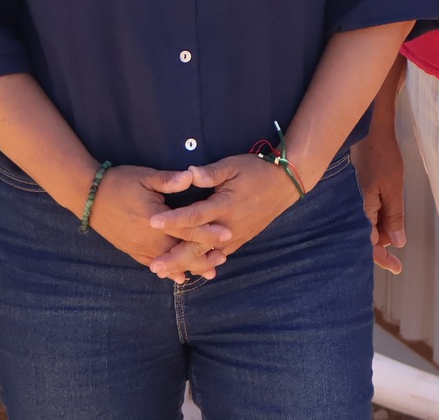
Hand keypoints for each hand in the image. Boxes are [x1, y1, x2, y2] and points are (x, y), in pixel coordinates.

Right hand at [88, 166, 225, 279]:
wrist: (88, 196)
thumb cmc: (119, 182)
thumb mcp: (145, 177)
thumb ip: (169, 180)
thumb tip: (191, 176)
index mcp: (155, 219)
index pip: (187, 228)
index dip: (208, 232)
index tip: (227, 235)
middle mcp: (148, 238)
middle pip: (180, 251)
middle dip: (202, 257)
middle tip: (222, 260)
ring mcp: (138, 247)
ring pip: (168, 262)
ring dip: (189, 266)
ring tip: (208, 272)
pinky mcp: (131, 250)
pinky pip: (152, 264)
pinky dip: (168, 270)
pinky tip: (179, 276)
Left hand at [146, 155, 301, 279]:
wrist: (286, 184)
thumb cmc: (257, 170)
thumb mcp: (233, 165)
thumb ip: (210, 173)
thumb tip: (188, 174)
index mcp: (225, 205)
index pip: (195, 215)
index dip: (174, 220)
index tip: (153, 223)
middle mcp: (229, 226)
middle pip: (199, 246)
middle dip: (176, 258)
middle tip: (154, 266)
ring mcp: (236, 236)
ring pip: (208, 256)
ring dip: (187, 265)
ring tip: (167, 273)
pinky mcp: (241, 240)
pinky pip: (220, 256)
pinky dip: (204, 264)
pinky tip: (191, 270)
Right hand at [352, 129, 406, 273]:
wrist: (371, 132)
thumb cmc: (384, 158)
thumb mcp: (394, 189)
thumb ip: (394, 217)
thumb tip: (397, 243)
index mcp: (360, 210)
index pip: (369, 244)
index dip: (383, 259)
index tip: (397, 268)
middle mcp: (353, 209)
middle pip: (367, 238)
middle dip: (383, 244)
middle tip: (399, 246)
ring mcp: (354, 201)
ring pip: (367, 226)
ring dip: (381, 230)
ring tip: (396, 225)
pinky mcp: (357, 194)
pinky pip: (366, 214)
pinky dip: (377, 219)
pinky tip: (387, 216)